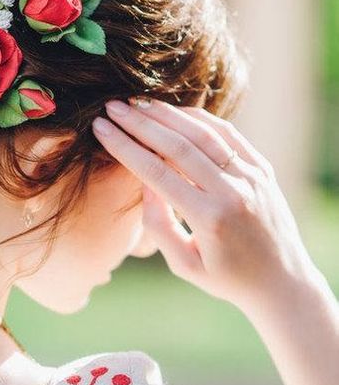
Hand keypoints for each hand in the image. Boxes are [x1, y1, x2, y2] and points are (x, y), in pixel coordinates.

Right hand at [91, 97, 318, 313]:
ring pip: (202, 132)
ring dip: (165, 114)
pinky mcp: (261, 167)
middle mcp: (232, 191)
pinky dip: (197, 118)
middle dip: (139, 123)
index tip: (101, 129)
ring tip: (136, 103)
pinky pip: (226, 133)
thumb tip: (144, 182)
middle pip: (176, 145)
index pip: (156, 172)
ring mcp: (251, 175)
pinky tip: (173, 111)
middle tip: (111, 107)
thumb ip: (157, 224)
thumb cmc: (227, 278)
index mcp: (209, 219)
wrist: (283, 281)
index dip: (125, 147)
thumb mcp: (184, 265)